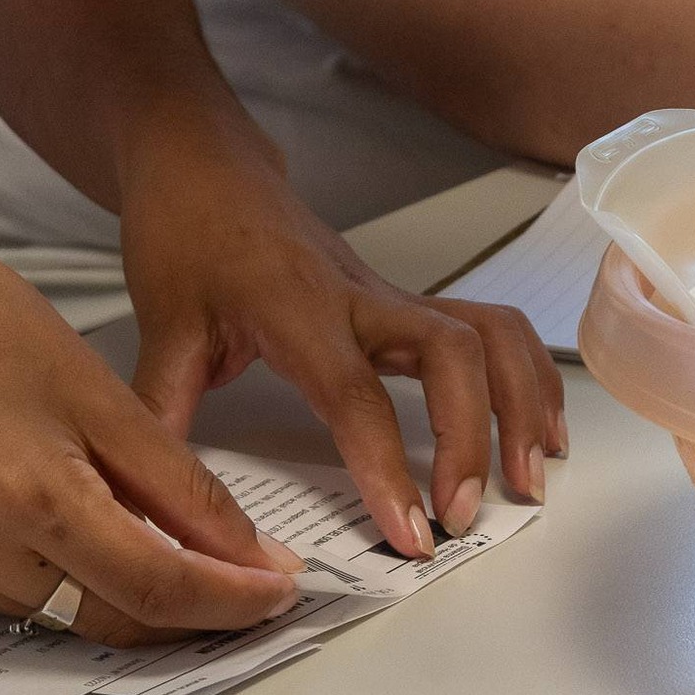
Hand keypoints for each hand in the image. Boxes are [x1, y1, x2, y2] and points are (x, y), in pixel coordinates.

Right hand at [0, 217, 304, 647]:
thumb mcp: (106, 397)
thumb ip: (185, 491)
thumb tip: (254, 561)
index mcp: (27, 493)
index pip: (154, 584)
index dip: (229, 600)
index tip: (282, 591)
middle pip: (115, 620)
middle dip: (195, 613)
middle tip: (255, 586)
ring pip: (72, 622)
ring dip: (139, 603)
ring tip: (191, 561)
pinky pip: (25, 608)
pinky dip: (78, 589)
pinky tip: (105, 548)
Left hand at [115, 151, 566, 558]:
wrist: (205, 162)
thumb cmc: (185, 234)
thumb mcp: (160, 326)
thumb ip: (162, 412)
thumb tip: (153, 493)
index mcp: (297, 309)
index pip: (356, 395)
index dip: (387, 467)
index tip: (411, 533)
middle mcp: (360, 298)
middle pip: (453, 355)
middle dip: (472, 439)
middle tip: (464, 516)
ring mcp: (392, 297)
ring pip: (490, 334)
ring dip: (522, 404)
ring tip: (529, 479)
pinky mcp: (407, 302)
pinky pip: (490, 329)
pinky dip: (527, 375)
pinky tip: (541, 428)